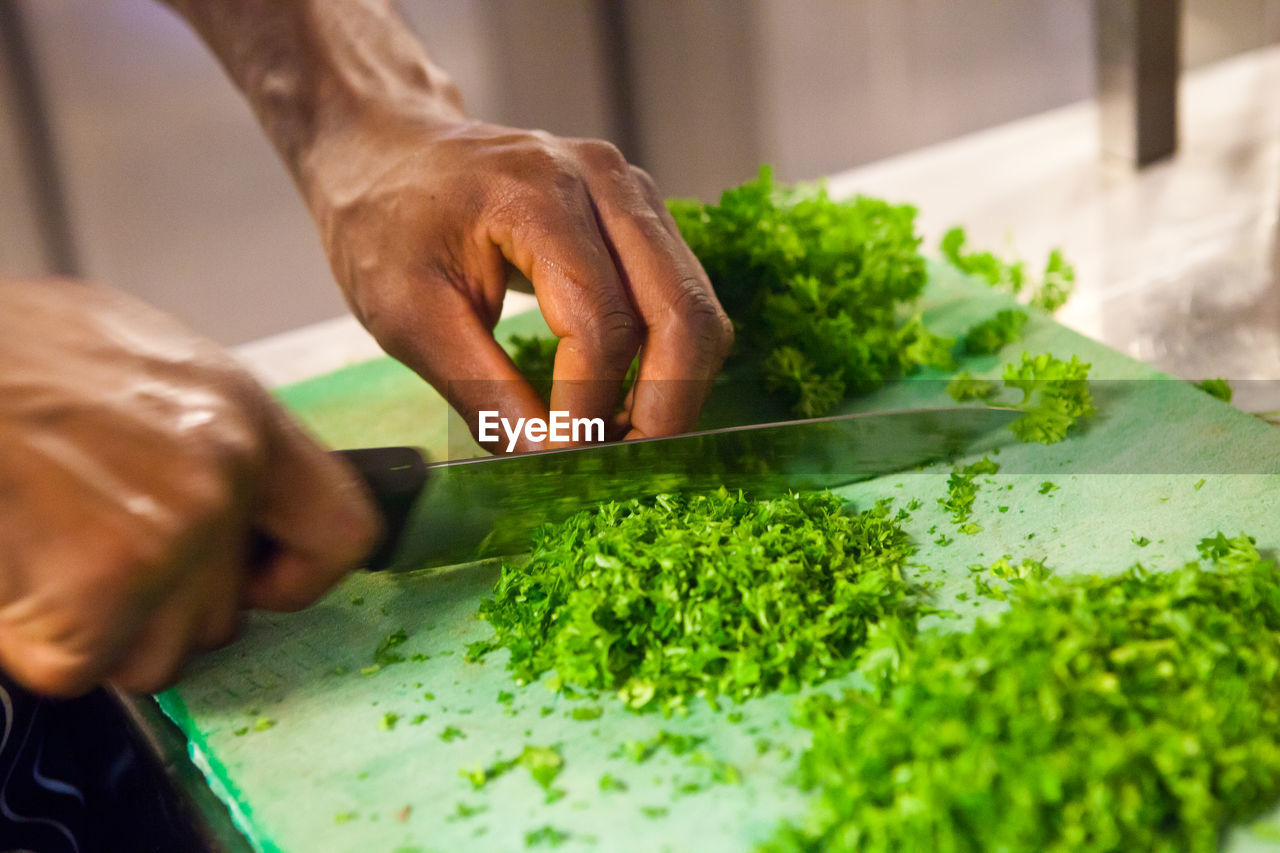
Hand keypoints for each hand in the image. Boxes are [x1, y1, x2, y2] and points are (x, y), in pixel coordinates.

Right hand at [0, 279, 379, 695]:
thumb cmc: (18, 351)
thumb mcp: (149, 359)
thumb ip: (209, 436)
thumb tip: (240, 503)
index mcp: (245, 419)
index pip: (343, 532)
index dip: (297, 574)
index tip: (254, 579)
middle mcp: (222, 483)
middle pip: (225, 616)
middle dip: (164, 606)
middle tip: (96, 548)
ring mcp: (162, 543)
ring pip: (157, 656)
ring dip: (102, 631)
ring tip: (49, 552)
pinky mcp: (90, 597)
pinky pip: (81, 668)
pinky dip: (37, 642)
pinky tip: (14, 575)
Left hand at [301, 117, 733, 450]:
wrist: (387, 152)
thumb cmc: (382, 224)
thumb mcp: (408, 316)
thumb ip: (482, 390)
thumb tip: (548, 460)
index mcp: (538, 194)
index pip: (600, 323)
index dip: (589, 407)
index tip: (562, 462)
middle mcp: (603, 180)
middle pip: (681, 313)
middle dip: (665, 408)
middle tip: (628, 470)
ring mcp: (631, 191)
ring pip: (696, 307)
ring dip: (675, 387)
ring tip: (624, 441)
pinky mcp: (640, 213)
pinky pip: (681, 296)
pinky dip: (668, 359)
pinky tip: (626, 400)